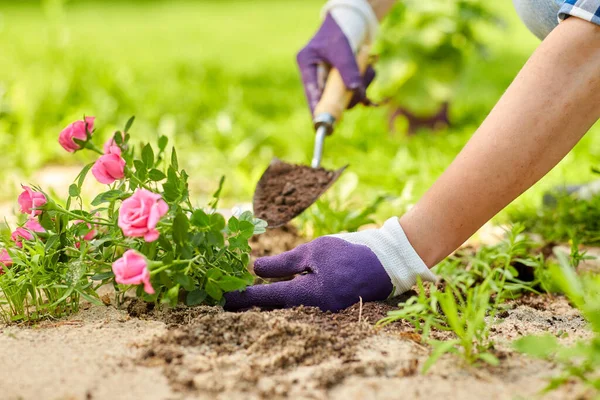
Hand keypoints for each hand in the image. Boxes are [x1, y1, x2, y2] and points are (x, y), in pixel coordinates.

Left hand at [225, 218, 436, 311]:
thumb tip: (254, 268)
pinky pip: (301, 308)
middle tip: (226, 299)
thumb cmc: (349, 251)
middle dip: (250, 304)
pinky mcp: (329, 310)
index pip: (268, 297)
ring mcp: (323, 314)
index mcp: (310, 293)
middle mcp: (314, 309)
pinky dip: (284, 301)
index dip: (242, 298)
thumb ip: (283, 262)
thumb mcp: (313, 250)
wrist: (386, 262)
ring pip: (287, 309)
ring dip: (266, 303)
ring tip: (243, 297)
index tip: (221, 300)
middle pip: (274, 309)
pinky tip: (272, 295)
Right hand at [297, 10, 376, 114]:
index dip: (316, 106)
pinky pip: (352, 89)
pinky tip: (367, 68)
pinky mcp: (341, 80)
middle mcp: (315, 73)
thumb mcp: (342, 49)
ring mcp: (328, 78)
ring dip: (357, 89)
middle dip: (344, 97)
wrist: (350, 22)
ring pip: (342, 95)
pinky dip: (363, 82)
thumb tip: (355, 90)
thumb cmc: (339, 31)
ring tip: (366, 68)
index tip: (321, 120)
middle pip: (326, 96)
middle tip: (358, 95)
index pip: (310, 89)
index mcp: (306, 63)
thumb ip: (348, 69)